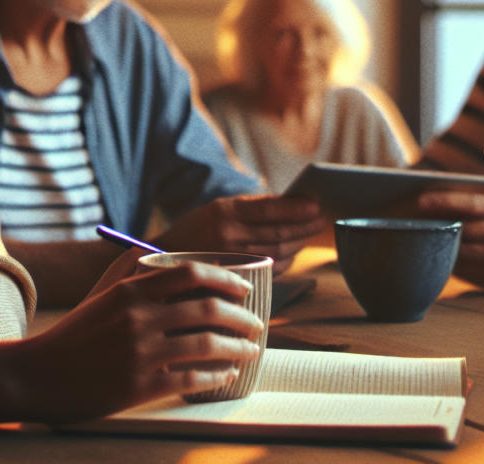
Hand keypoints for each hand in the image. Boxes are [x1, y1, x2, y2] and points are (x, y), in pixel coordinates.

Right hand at [16, 262, 263, 420]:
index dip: (226, 279)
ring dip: (237, 348)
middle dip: (242, 317)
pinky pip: (191, 379)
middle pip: (208, 309)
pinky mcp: (139, 386)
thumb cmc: (73, 336)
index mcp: (131, 290)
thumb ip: (132, 275)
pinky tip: (226, 376)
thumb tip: (164, 257)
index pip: (191, 273)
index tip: (245, 288)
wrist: (35, 374)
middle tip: (257, 324)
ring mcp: (140, 353)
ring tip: (250, 351)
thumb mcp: (102, 297)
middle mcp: (138, 318)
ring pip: (207, 344)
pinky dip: (216, 376)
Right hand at [155, 195, 322, 273]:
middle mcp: (227, 235)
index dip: (295, 208)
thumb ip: (250, 208)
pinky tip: (293, 254)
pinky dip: (285, 262)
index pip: (268, 209)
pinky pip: (269, 271)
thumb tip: (291, 204)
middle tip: (322, 222)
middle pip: (277, 234)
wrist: (161, 260)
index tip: (316, 205)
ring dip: (298, 245)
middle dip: (304, 228)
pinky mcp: (233, 279)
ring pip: (276, 254)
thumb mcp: (216, 209)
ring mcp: (230, 260)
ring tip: (310, 235)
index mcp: (223, 212)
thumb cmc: (195, 230)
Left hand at [408, 187, 483, 287]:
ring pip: (459, 252)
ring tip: (421, 237)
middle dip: (437, 225)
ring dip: (440, 246)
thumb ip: (480, 200)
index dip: (444, 201)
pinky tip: (439, 255)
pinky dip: (450, 263)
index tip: (421, 201)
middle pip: (461, 230)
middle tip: (412, 220)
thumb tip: (439, 195)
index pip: (470, 204)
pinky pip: (464, 271)